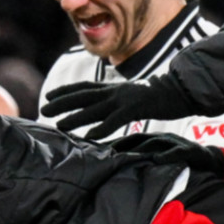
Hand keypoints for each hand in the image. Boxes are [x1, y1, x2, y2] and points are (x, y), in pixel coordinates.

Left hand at [42, 74, 197, 139]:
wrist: (180, 90)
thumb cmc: (157, 95)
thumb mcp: (132, 95)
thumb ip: (117, 100)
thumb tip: (105, 107)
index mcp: (114, 87)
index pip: (84, 87)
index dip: (66, 91)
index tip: (49, 95)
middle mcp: (115, 91)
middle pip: (83, 96)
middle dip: (62, 102)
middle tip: (44, 108)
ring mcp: (124, 99)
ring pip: (94, 108)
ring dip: (76, 117)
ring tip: (59, 124)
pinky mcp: (135, 109)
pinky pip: (115, 120)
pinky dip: (101, 128)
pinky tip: (90, 136)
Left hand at [108, 131, 223, 175]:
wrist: (212, 160)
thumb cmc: (183, 162)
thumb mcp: (162, 159)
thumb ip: (146, 162)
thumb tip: (124, 170)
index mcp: (155, 140)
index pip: (132, 139)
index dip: (116, 143)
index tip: (98, 148)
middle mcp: (163, 139)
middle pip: (139, 139)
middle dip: (122, 145)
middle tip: (106, 153)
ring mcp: (176, 143)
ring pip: (156, 144)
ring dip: (141, 150)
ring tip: (126, 156)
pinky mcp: (190, 151)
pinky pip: (178, 152)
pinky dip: (168, 155)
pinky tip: (159, 159)